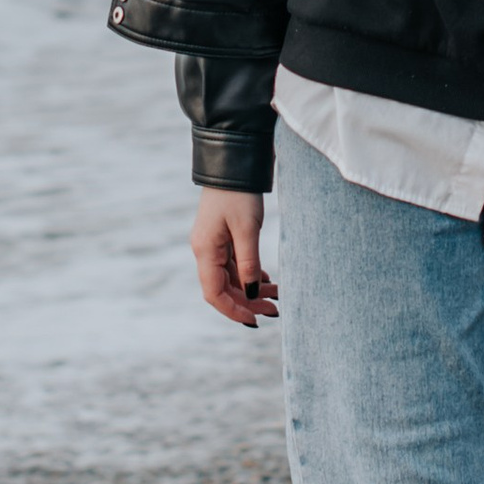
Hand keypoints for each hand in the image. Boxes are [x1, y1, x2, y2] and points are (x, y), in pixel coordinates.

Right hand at [192, 188, 278, 328]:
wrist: (233, 162)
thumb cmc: (238, 194)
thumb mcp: (247, 230)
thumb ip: (249, 264)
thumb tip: (250, 294)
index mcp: (205, 251)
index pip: (214, 293)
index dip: (233, 310)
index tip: (255, 320)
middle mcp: (205, 250)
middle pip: (223, 288)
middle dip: (247, 302)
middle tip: (274, 309)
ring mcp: (213, 244)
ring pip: (231, 278)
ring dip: (252, 289)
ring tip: (278, 295)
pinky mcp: (223, 237)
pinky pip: (234, 265)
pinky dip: (250, 275)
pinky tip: (267, 280)